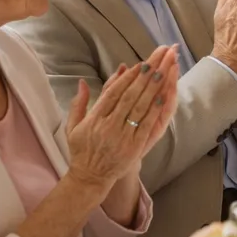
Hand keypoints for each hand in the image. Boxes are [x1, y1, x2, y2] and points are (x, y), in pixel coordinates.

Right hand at [65, 47, 180, 190]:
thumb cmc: (82, 149)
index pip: (112, 93)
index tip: (139, 65)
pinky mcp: (134, 146)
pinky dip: (155, 109)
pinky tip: (163, 96)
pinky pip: (146, 124)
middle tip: (156, 60)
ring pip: (139, 108)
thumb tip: (81, 81)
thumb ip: (79, 103)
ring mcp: (122, 136)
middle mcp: (108, 125)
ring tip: (163, 71)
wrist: (90, 177)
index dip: (127, 78)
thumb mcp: (73, 126)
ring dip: (152, 88)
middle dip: (144, 76)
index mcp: (93, 119)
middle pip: (129, 96)